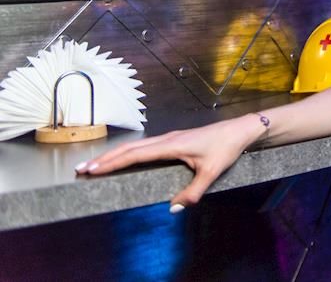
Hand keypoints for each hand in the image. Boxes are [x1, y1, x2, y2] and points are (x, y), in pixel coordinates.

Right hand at [75, 114, 263, 209]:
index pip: (134, 155)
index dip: (112, 163)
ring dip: (114, 154)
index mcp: (171, 145)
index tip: (92, 169)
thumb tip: (172, 208)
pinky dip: (128, 152)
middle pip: (129, 148)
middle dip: (105, 158)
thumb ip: (193, 192)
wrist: (240, 130)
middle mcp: (167, 139)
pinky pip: (145, 146)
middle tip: (82, 169)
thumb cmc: (226, 147)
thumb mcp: (211, 172)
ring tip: (95, 165)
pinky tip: (123, 158)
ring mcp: (169, 138)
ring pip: (135, 146)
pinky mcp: (174, 139)